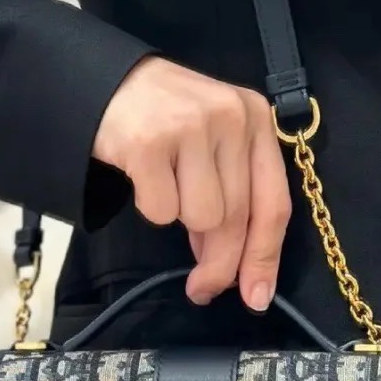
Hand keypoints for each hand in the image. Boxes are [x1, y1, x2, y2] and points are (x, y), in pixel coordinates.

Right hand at [92, 55, 291, 308]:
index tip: (257, 296)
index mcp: (256, 119)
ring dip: (180, 219)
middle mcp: (231, 117)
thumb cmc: (166, 120)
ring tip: (165, 187)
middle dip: (220, 265)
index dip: (266, 258)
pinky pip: (161, 210)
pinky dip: (151, 205)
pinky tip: (143, 175)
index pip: (274, 203)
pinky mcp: (149, 141)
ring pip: (201, 218)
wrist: (106, 83)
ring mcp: (191, 127)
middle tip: (202, 289)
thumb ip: (233, 193)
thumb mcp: (214, 143)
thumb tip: (236, 263)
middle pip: (237, 220)